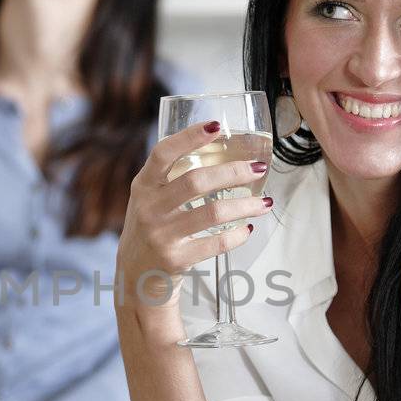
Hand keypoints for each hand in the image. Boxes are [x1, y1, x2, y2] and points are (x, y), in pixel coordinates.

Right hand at [116, 121, 270, 321]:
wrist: (136, 275)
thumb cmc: (152, 227)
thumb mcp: (149, 198)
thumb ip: (171, 176)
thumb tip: (220, 147)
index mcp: (143, 185)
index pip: (163, 153)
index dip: (189, 137)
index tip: (217, 126)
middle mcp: (149, 208)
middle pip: (196, 181)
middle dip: (233, 171)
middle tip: (258, 168)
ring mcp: (161, 235)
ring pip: (213, 212)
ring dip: (245, 205)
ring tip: (265, 203)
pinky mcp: (175, 259)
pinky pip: (215, 244)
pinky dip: (237, 235)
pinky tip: (247, 229)